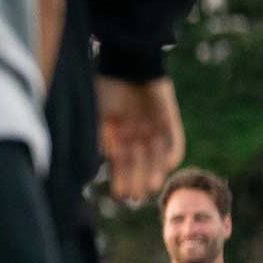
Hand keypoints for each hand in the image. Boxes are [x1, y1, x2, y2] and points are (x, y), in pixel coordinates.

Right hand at [97, 77, 184, 203]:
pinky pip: (174, 143)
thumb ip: (95, 142)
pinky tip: (166, 167)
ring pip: (156, 158)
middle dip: (136, 182)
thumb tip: (89, 170)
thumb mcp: (94, 118)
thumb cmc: (105, 89)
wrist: (128, 63)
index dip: (120, 182)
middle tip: (135, 198)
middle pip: (138, 165)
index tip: (119, 197)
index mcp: (116, 138)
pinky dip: (170, 155)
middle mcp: (135, 137)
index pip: (119, 166)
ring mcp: (153, 129)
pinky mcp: (169, 121)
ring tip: (150, 188)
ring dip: (153, 173)